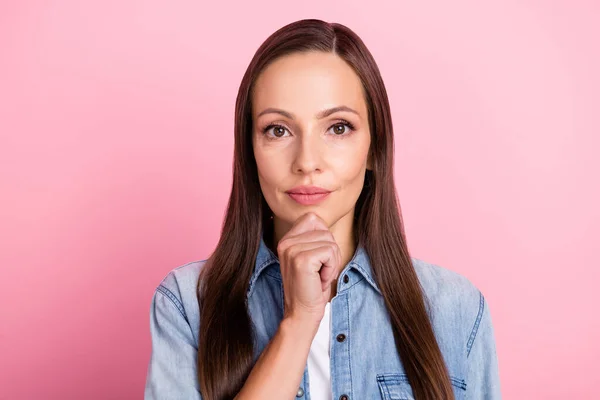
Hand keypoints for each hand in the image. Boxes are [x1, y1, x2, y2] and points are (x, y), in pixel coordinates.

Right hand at [276, 212, 341, 326]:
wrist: (302, 313)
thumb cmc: (312, 286)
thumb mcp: (312, 256)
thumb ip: (314, 237)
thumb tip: (323, 220)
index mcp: (287, 239)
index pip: (314, 218)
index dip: (324, 238)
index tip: (317, 259)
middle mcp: (285, 241)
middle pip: (325, 230)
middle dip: (330, 252)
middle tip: (319, 271)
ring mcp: (291, 250)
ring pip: (330, 242)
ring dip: (332, 262)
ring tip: (318, 276)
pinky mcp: (301, 260)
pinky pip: (330, 252)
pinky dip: (331, 268)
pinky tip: (320, 280)